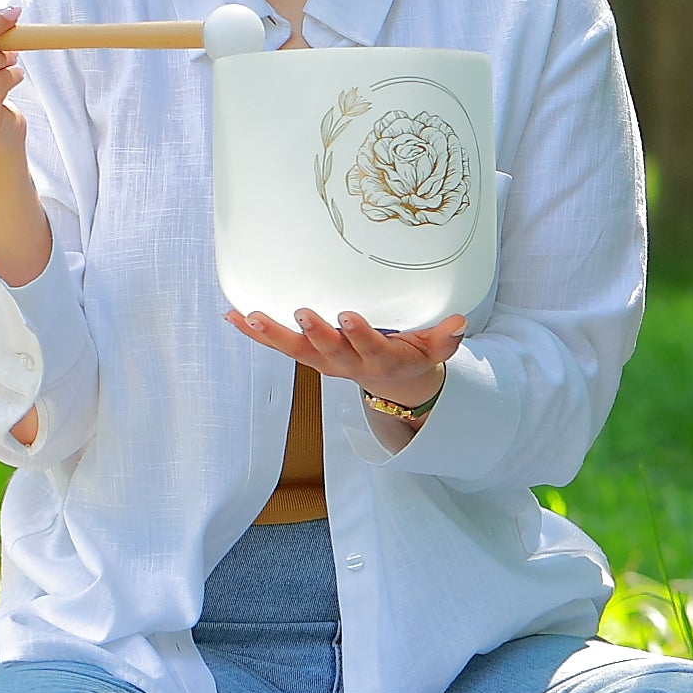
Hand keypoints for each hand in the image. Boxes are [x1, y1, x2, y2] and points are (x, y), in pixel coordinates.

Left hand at [223, 305, 465, 420]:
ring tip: (250, 316)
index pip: (369, 349)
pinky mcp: (305, 353)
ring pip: (295, 349)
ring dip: (271, 334)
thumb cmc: (409, 355)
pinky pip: (277, 344)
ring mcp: (322, 360)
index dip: (358, 335)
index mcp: (378, 360)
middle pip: (327, 351)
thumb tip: (459, 324)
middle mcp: (345, 363)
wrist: (389, 380)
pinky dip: (255, 332)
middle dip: (315, 332)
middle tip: (303, 312)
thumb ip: (444, 339)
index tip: (348, 316)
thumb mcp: (432, 351)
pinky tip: (232, 315)